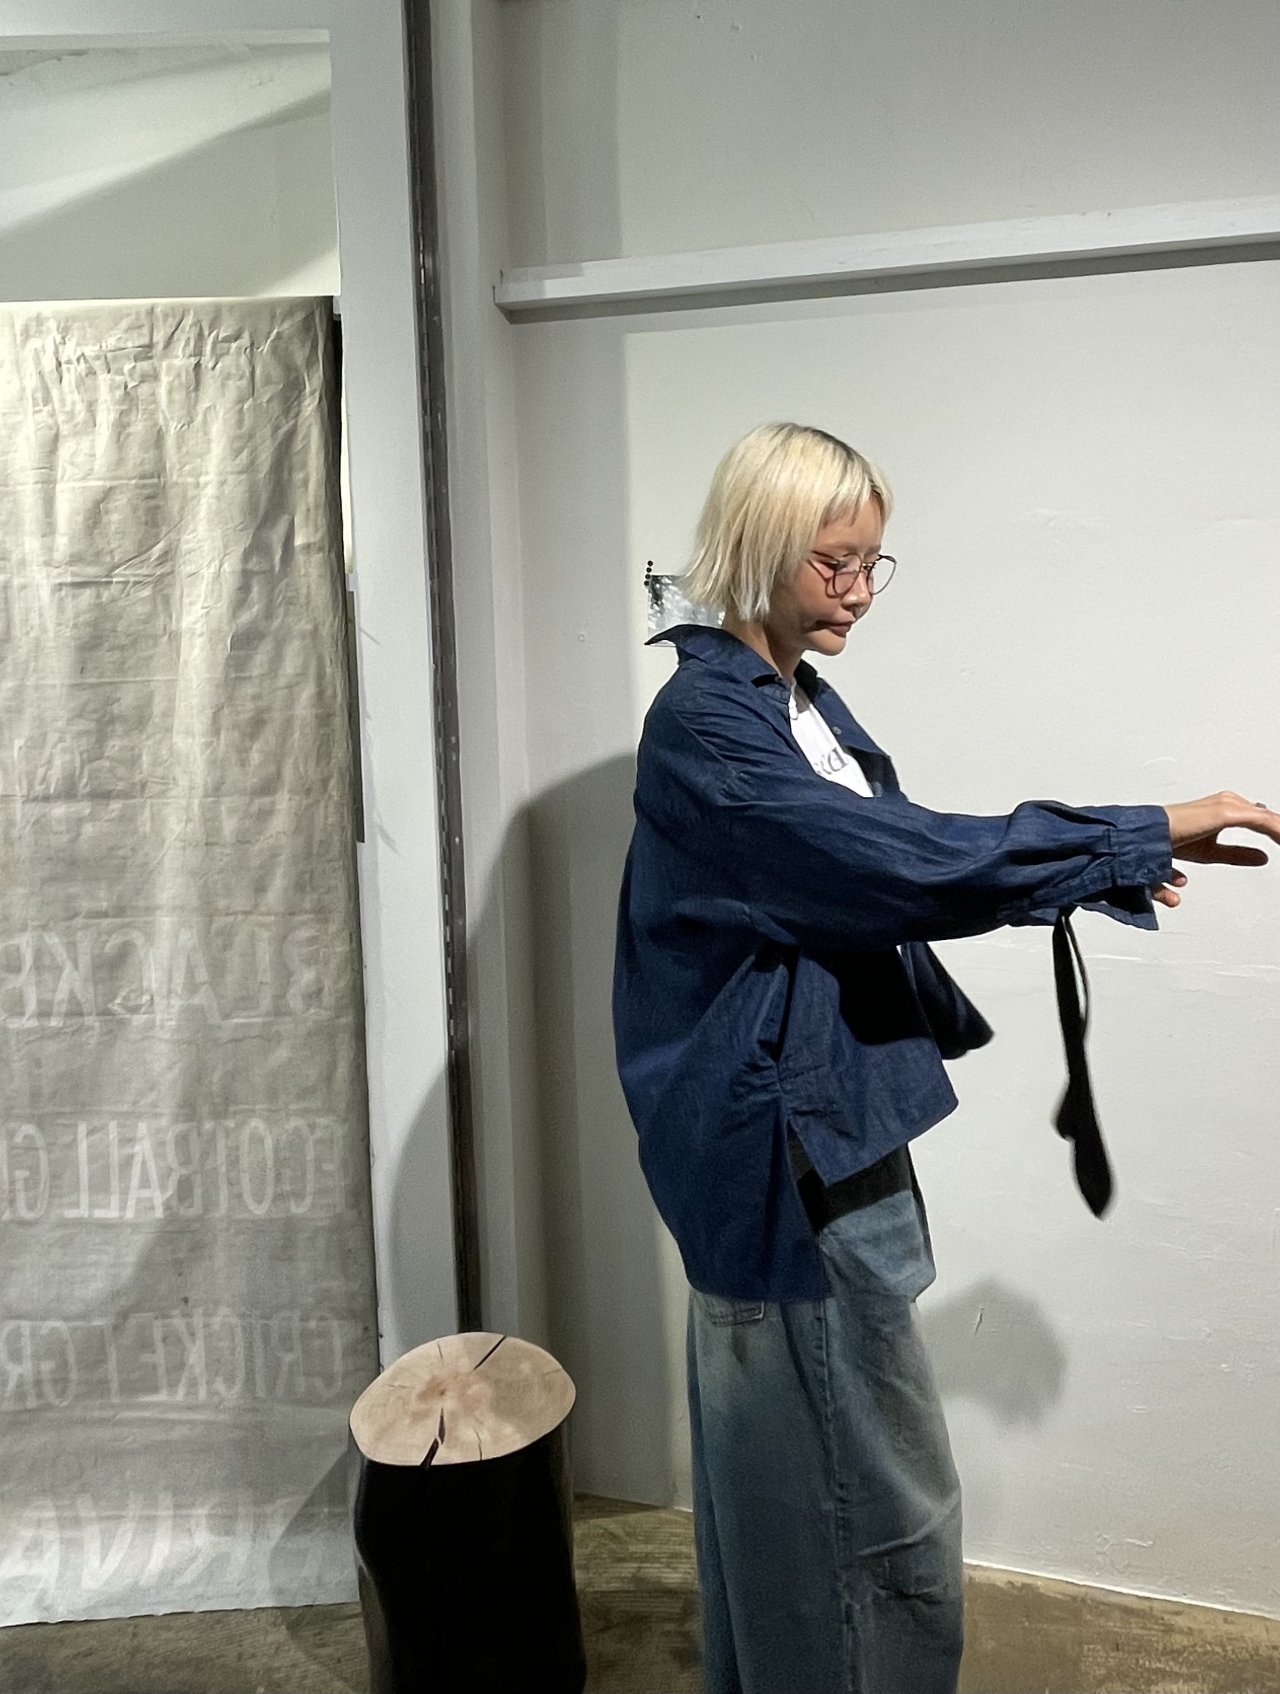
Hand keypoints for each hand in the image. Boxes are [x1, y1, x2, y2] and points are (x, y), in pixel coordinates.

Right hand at [1152, 792, 1278, 908]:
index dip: (1276, 830)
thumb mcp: (1212, 852)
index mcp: (1224, 808)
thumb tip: (1263, 857)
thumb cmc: (1168, 840)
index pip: (1260, 818)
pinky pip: (1262, 821)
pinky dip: (1277, 830)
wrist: (1146, 838)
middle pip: (1267, 816)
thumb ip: (1238, 854)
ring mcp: (1227, 806)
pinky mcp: (1225, 812)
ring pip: (1267, 818)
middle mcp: (1227, 803)